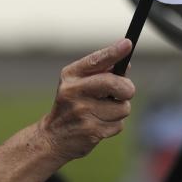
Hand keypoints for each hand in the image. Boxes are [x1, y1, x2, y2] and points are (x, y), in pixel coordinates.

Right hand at [0, 39, 134, 181]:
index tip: (128, 44)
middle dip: (126, 89)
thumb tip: (125, 66)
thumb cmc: (72, 105)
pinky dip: (114, 125)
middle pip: (115, 84)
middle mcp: (74, 92)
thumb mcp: (78, 84)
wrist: (53, 137)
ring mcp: (82, 112)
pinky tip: (99, 125)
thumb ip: (101, 73)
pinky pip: (118, 124)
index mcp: (71, 76)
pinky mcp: (91, 131)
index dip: (113, 52)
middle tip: (126, 92)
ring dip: (119, 111)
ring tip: (102, 112)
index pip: (96, 61)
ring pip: (122, 107)